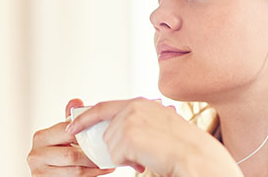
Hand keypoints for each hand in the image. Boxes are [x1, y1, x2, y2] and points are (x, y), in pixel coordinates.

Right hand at [27, 98, 115, 175]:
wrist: (51, 175)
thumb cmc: (59, 154)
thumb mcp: (63, 136)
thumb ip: (68, 120)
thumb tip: (76, 101)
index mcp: (40, 137)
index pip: (67, 132)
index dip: (86, 134)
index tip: (103, 135)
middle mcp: (35, 154)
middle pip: (71, 154)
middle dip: (92, 155)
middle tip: (107, 153)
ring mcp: (39, 171)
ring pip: (75, 170)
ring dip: (94, 168)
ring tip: (106, 164)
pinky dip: (89, 176)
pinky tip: (98, 172)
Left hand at [66, 97, 242, 175]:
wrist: (195, 156)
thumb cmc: (182, 147)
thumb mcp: (160, 127)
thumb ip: (138, 123)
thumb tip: (114, 134)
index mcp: (142, 103)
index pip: (104, 107)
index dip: (86, 117)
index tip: (72, 127)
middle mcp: (134, 107)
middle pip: (106, 132)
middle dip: (116, 148)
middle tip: (139, 155)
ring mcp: (130, 120)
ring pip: (110, 145)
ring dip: (125, 156)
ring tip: (147, 157)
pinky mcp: (128, 134)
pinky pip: (115, 155)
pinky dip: (127, 163)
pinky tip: (144, 161)